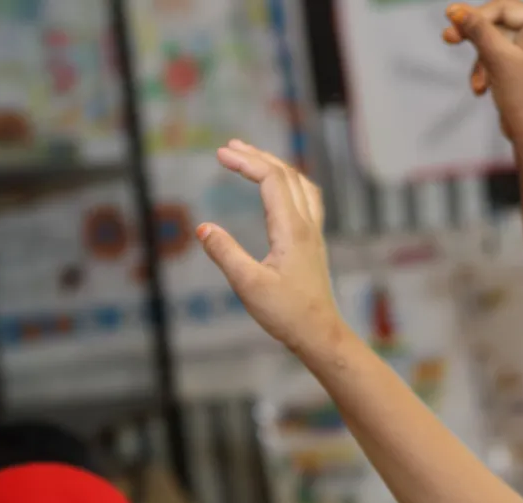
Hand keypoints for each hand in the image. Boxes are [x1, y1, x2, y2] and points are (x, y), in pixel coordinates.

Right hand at [198, 141, 345, 358]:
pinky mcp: (313, 244)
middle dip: (257, 156)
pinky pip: (306, 199)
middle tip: (230, 147)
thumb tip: (202, 228)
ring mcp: (313, 233)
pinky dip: (289, 183)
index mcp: (292, 229)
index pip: (271, 179)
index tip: (221, 154)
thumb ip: (225, 254)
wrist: (320, 334)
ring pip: (300, 185)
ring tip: (252, 158)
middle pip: (287, 174)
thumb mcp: (248, 285)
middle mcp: (306, 225)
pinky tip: (279, 190)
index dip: (246, 161)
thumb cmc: (286, 314)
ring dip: (276, 166)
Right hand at [441, 0, 522, 145]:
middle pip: (505, 12)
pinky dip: (486, 67)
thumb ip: (476, 31)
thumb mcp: (496, 60)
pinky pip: (499, 52)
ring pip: (498, 34)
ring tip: (473, 80)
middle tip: (448, 35)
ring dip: (480, 54)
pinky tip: (479, 88)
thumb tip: (455, 9)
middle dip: (477, 26)